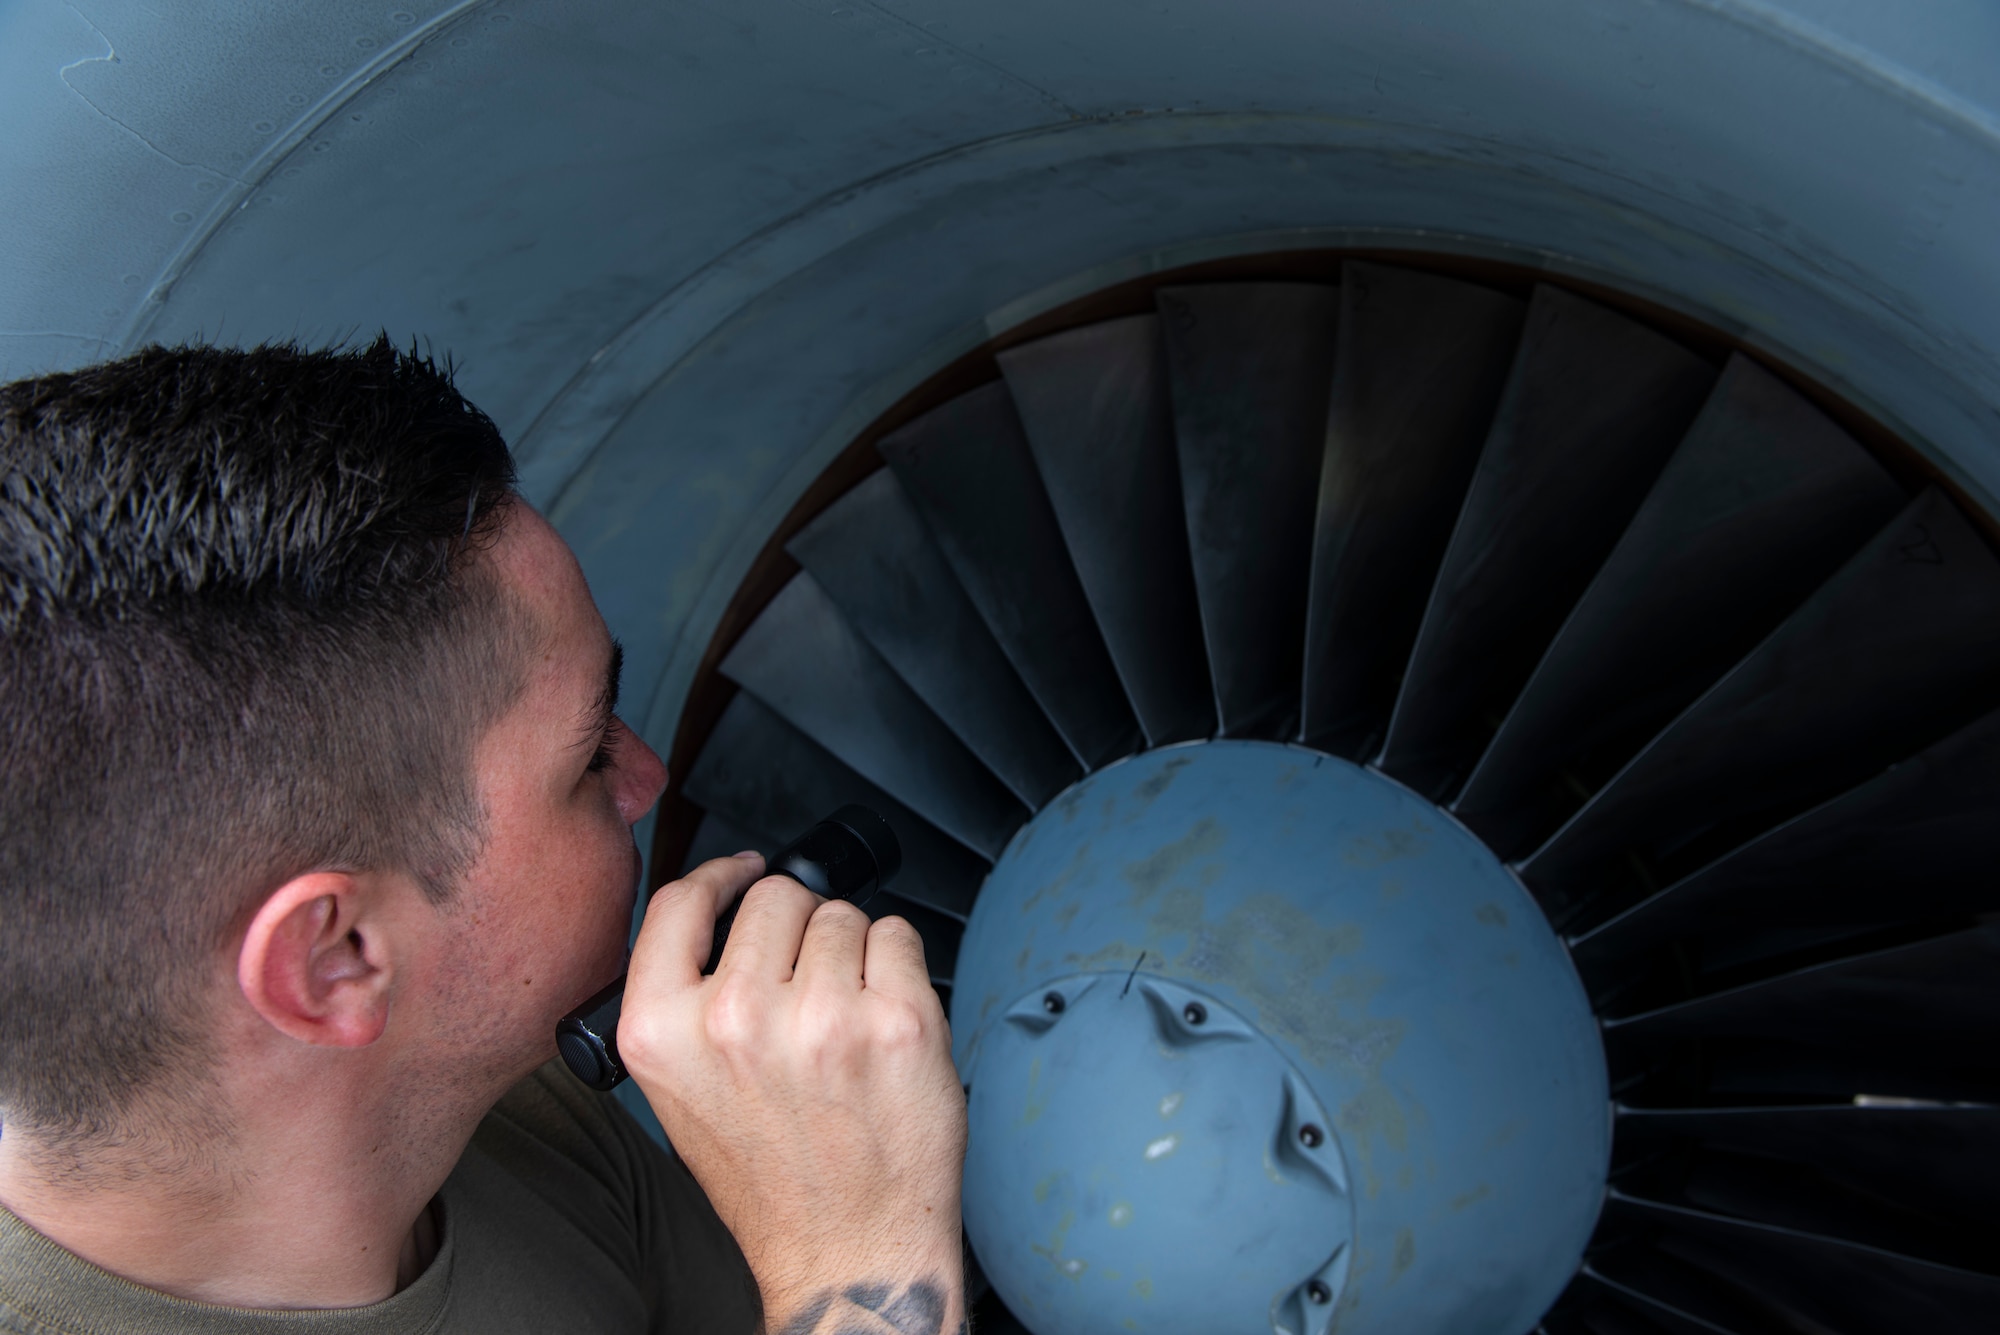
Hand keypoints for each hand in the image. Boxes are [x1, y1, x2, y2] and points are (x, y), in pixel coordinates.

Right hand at [619, 853, 967, 1334]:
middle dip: (799, 927)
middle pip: (775, 897)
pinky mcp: (897, 1021)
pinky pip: (898, 935)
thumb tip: (728, 913)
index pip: (679, 902)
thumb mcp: (679, 1090)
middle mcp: (733, 1019)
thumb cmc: (772, 1178)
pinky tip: (882, 1022)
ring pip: (842, 915)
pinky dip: (898, 965)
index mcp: (660, 1032)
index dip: (720, 876)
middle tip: (811, 988)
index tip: (744, 872)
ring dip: (852, 952)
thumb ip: (686, 1000)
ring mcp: (820, 1018)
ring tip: (845, 1024)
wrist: (845, 1250)